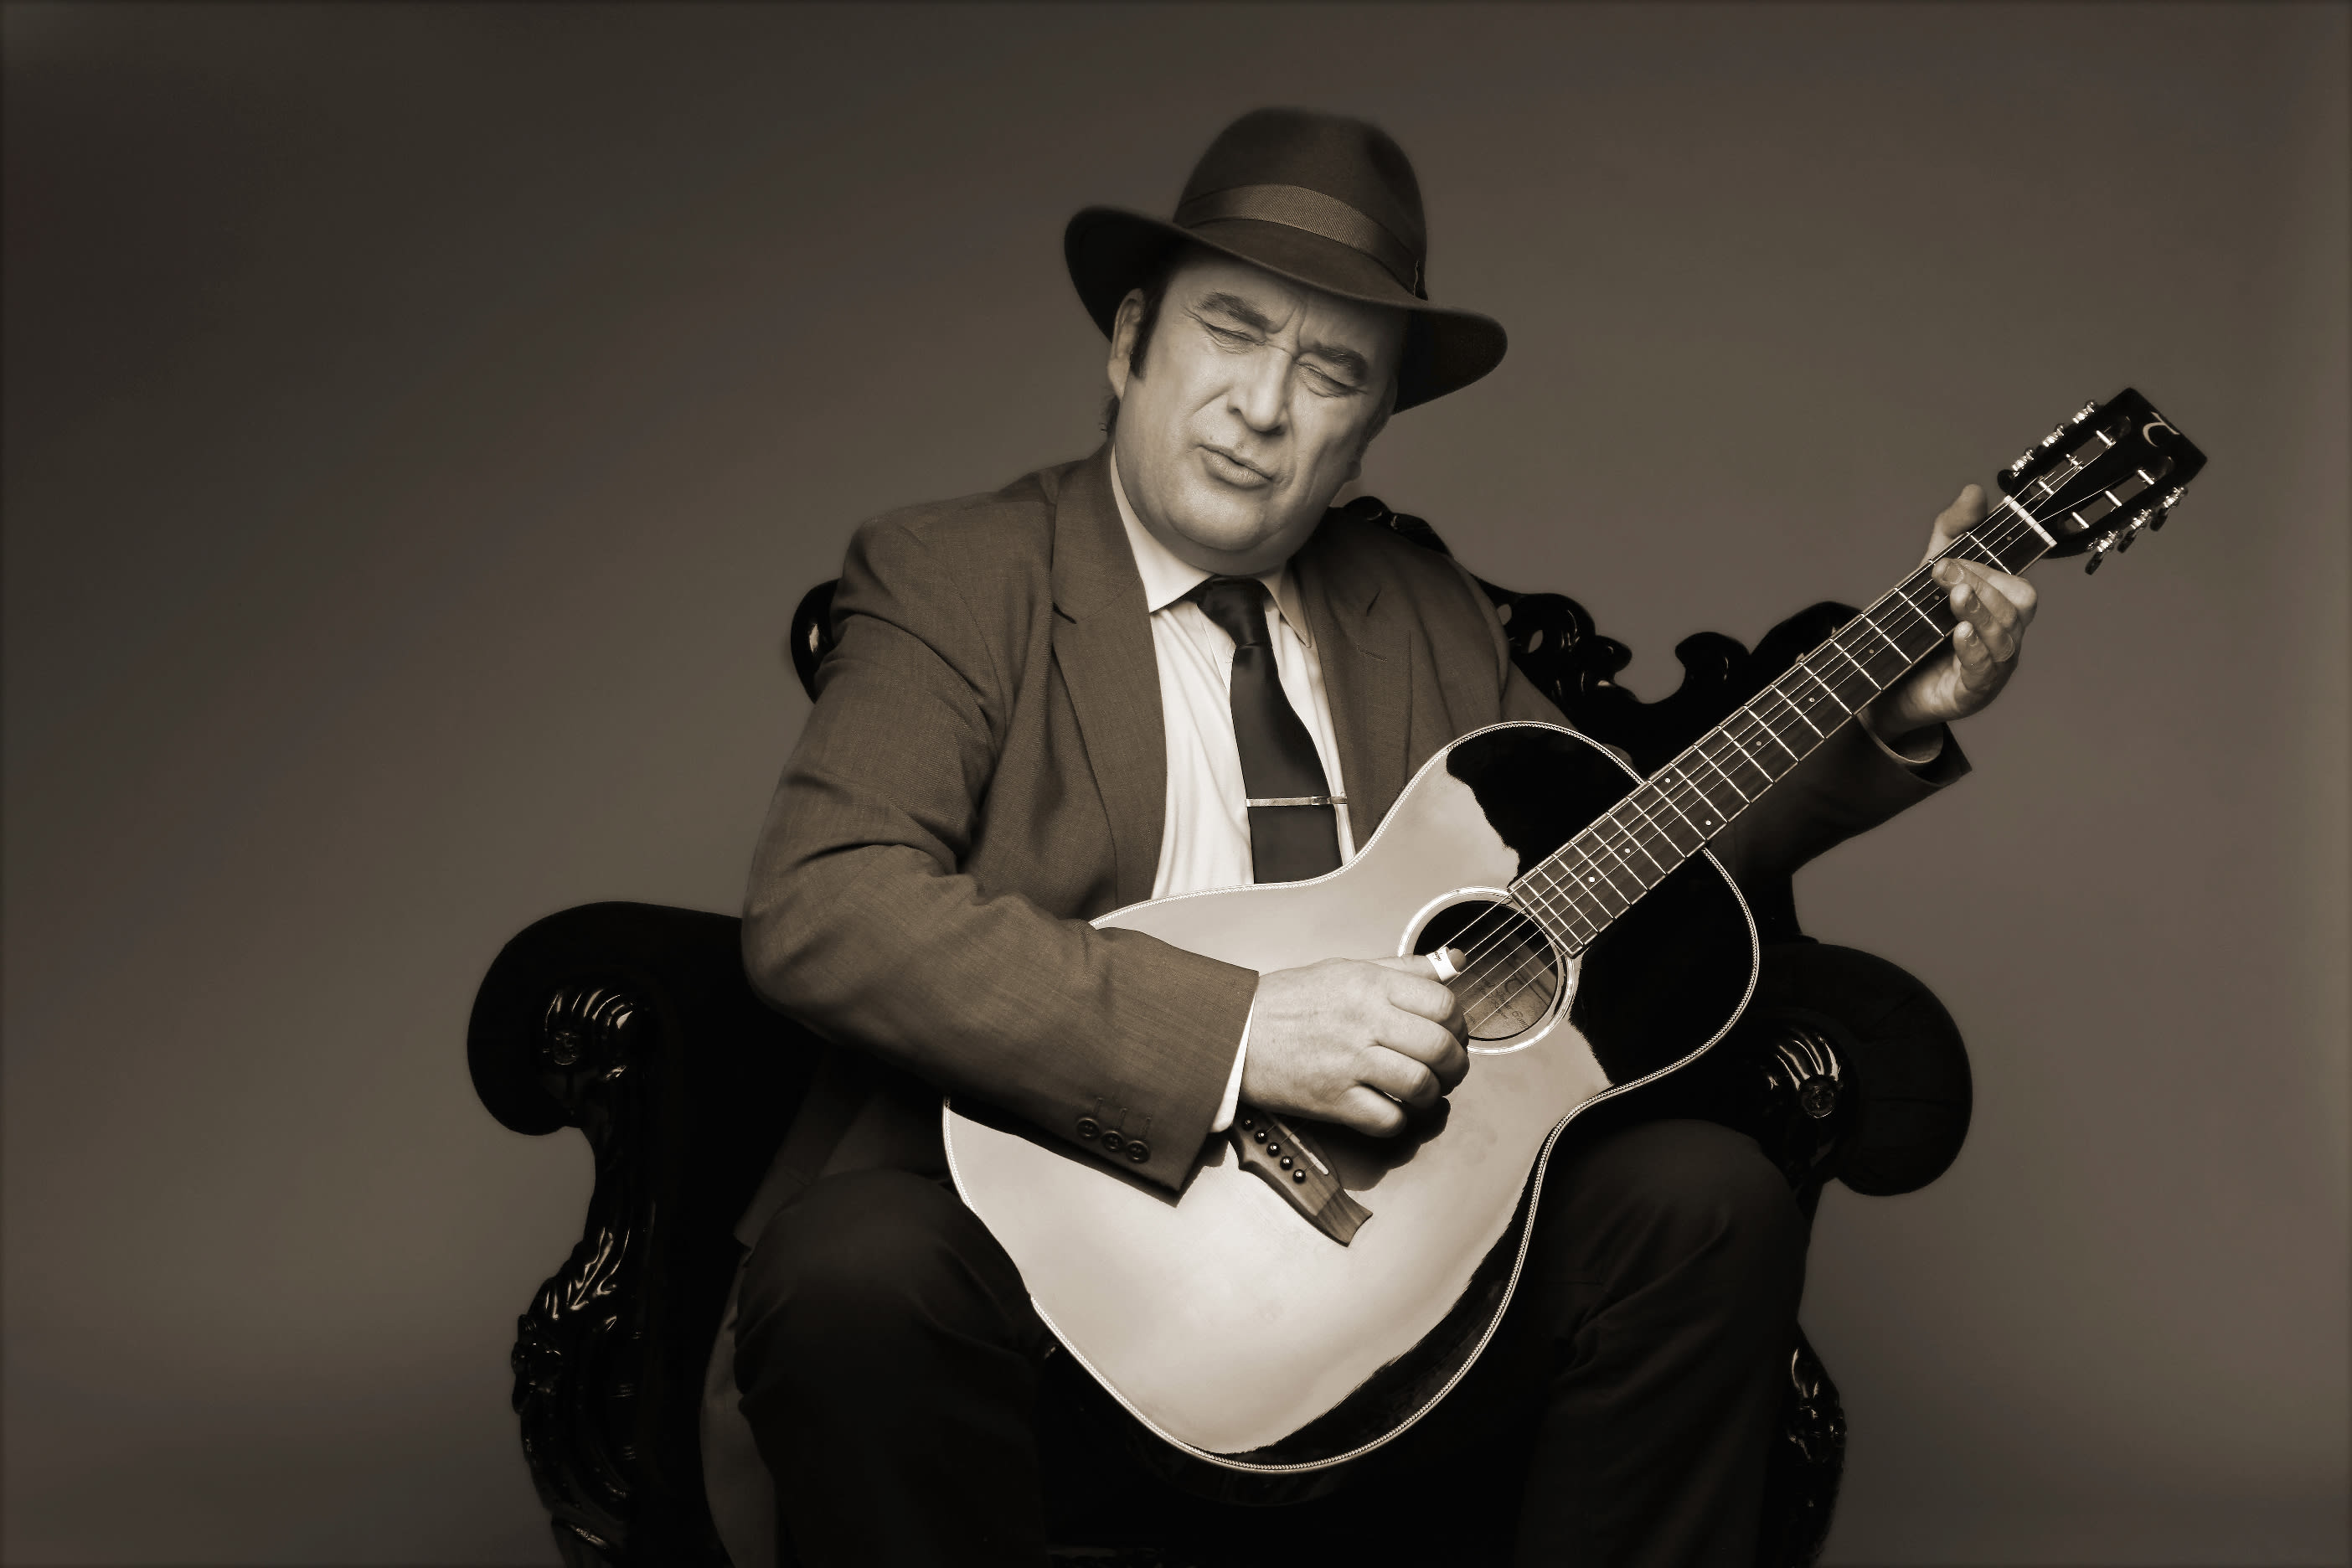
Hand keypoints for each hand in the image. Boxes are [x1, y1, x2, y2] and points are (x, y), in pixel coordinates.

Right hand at [1240, 953, 1468, 1136]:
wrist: (1235, 1032)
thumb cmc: (1288, 1002)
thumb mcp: (1346, 969)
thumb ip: (1403, 969)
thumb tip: (1454, 963)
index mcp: (1370, 984)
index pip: (1443, 1004)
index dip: (1458, 1025)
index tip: (1452, 1035)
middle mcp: (1364, 1020)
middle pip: (1440, 1047)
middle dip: (1454, 1065)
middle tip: (1447, 1070)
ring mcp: (1349, 1061)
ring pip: (1421, 1085)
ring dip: (1431, 1096)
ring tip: (1422, 1093)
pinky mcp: (1333, 1099)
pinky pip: (1388, 1119)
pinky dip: (1398, 1121)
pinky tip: (1391, 1110)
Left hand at [1863, 484, 2038, 747]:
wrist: (1885, 688)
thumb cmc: (1919, 630)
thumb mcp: (1929, 576)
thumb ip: (1951, 533)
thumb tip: (1974, 490)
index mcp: (2000, 606)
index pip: (2012, 579)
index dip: (1984, 565)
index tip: (1943, 559)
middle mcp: (2005, 635)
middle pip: (2019, 605)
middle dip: (1984, 584)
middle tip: (1944, 574)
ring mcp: (1993, 666)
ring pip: (2005, 636)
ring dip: (1980, 611)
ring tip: (1954, 598)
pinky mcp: (1973, 692)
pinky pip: (1986, 671)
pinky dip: (1974, 649)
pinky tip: (1959, 634)